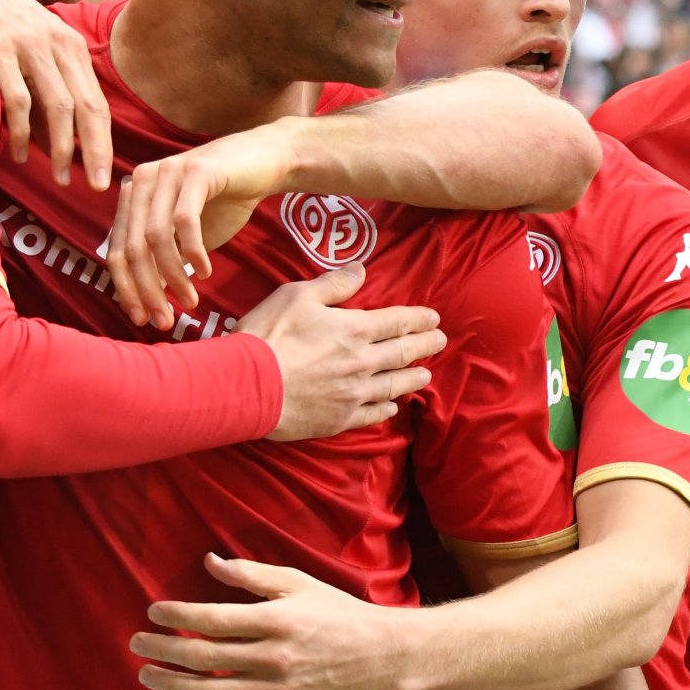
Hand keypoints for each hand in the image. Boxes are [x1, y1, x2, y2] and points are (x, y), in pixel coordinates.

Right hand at [0, 0, 111, 189]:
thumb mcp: (32, 47)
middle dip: (94, 152)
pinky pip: (19, 97)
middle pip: (87, 108)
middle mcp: (57, 43)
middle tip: (95, 187)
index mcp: (71, 45)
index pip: (97, 103)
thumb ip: (46, 89)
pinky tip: (19, 152)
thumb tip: (57, 146)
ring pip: (59, 106)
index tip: (106, 178)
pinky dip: (22, 130)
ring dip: (61, 148)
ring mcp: (28, 44)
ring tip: (59, 177)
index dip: (104, 143)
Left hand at [106, 123, 295, 327]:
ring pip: (156, 237)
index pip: (118, 249)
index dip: (126, 288)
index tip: (141, 319)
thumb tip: (145, 304)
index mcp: (134, 197)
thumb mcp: (188, 239)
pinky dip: (193, 251)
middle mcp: (143, 181)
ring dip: (172, 275)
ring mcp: (168, 172)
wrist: (266, 162)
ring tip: (190, 299)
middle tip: (164, 320)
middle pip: (133, 247)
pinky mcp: (196, 170)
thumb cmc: (225, 202)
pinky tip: (204, 271)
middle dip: (147, 290)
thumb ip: (163, 263)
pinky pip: (185, 220)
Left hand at [131, 553, 411, 689]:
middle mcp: (274, 657)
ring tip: (148, 675)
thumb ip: (250, 574)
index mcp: (276, 619)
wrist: (376, 654)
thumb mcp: (296, 582)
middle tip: (136, 644)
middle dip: (164, 649)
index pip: (213, 618)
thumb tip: (209, 562)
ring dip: (173, 685)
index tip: (153, 610)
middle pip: (205, 657)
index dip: (178, 615)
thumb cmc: (334, 611)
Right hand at [238, 264, 443, 440]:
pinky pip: (371, 414)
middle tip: (441, 342)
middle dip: (425, 346)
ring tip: (426, 376)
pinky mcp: (339, 419)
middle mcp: (362, 362)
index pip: (397, 321)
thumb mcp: (297, 296)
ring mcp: (353, 394)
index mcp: (354, 329)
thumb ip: (333, 284)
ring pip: (393, 385)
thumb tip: (362, 270)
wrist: (248, 386)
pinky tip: (393, 408)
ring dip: (413, 379)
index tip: (435, 318)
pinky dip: (386, 409)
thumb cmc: (269, 336)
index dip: (418, 319)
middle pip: (402, 353)